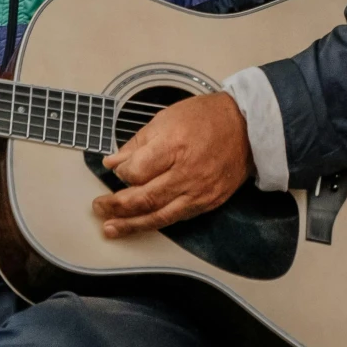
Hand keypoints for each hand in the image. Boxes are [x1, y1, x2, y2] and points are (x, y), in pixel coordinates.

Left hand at [94, 91, 253, 238]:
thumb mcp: (165, 118)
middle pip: (144, 198)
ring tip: (110, 229)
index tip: (117, 170)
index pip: (136, 172)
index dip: (121, 174)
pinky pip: (177, 218)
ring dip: (131, 225)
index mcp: (173, 146)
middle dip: (116, 206)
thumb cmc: (206, 118)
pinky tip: (141, 224)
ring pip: (159, 216)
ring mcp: (199, 191)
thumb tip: (113, 162)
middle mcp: (186, 173)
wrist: (247, 127)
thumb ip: (137, 143)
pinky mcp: (208, 202)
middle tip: (99, 207)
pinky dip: (156, 222)